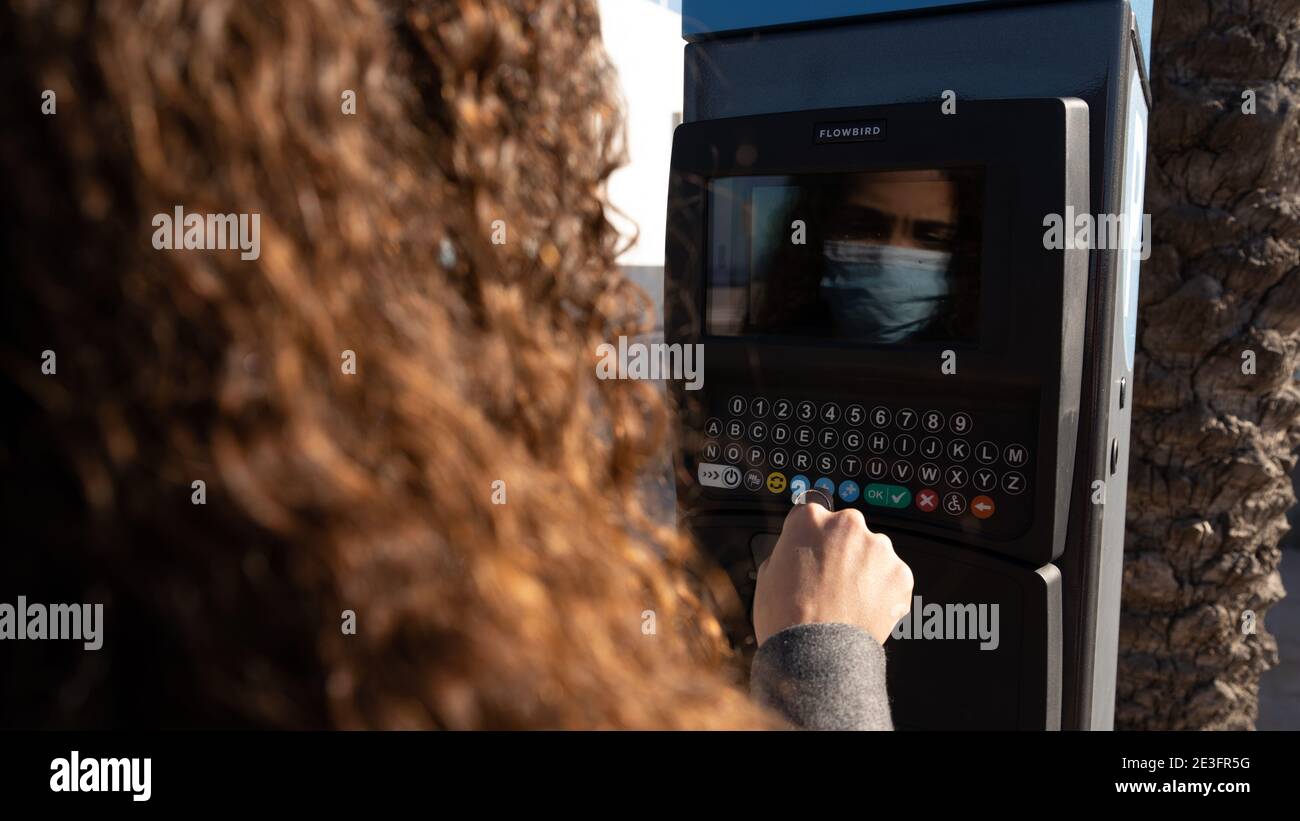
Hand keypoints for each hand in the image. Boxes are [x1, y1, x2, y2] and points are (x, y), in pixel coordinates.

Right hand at [753, 502, 913, 645]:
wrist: (818, 654)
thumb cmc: (788, 618)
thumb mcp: (768, 574)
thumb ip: (788, 551)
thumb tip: (797, 552)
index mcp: (809, 518)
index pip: (813, 512)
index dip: (811, 534)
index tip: (813, 547)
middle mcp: (846, 524)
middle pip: (847, 528)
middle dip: (841, 548)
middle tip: (830, 578)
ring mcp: (878, 548)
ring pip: (873, 551)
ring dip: (865, 568)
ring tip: (848, 599)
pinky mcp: (900, 573)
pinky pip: (892, 576)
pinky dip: (884, 590)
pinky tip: (864, 608)